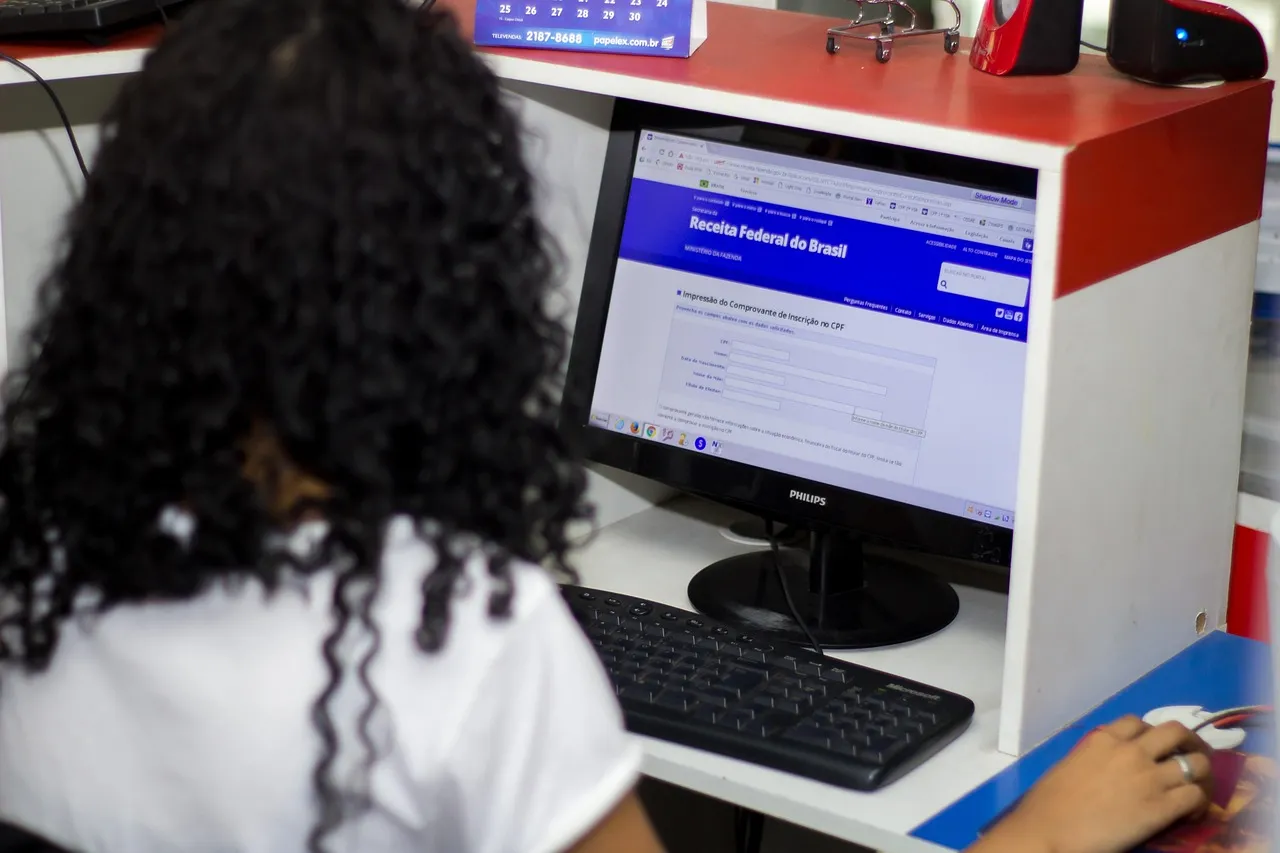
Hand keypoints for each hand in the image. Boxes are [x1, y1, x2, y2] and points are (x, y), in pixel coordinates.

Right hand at [970, 716, 1213, 852]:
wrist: (1048, 830)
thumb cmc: (1048, 804)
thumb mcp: (1071, 766)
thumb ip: (1095, 758)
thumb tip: (1108, 768)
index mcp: (1103, 739)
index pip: (1138, 722)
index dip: (1151, 735)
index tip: (1151, 749)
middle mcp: (1131, 751)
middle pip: (1177, 731)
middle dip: (1188, 743)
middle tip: (1187, 760)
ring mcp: (1150, 777)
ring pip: (1198, 763)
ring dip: (1200, 775)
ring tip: (1194, 790)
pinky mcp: (1162, 807)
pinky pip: (1196, 795)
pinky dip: (1198, 803)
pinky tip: (1187, 815)